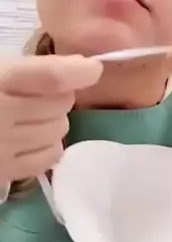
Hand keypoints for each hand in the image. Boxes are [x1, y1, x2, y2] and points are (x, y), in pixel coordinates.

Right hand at [0, 55, 102, 185]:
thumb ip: (30, 69)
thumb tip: (81, 69)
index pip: (50, 76)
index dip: (77, 71)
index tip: (92, 69)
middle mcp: (1, 114)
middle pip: (61, 103)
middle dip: (58, 95)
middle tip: (38, 94)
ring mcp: (3, 147)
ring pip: (59, 129)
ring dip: (53, 120)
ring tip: (30, 116)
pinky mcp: (3, 172)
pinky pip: (49, 157)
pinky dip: (48, 146)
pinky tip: (31, 138)